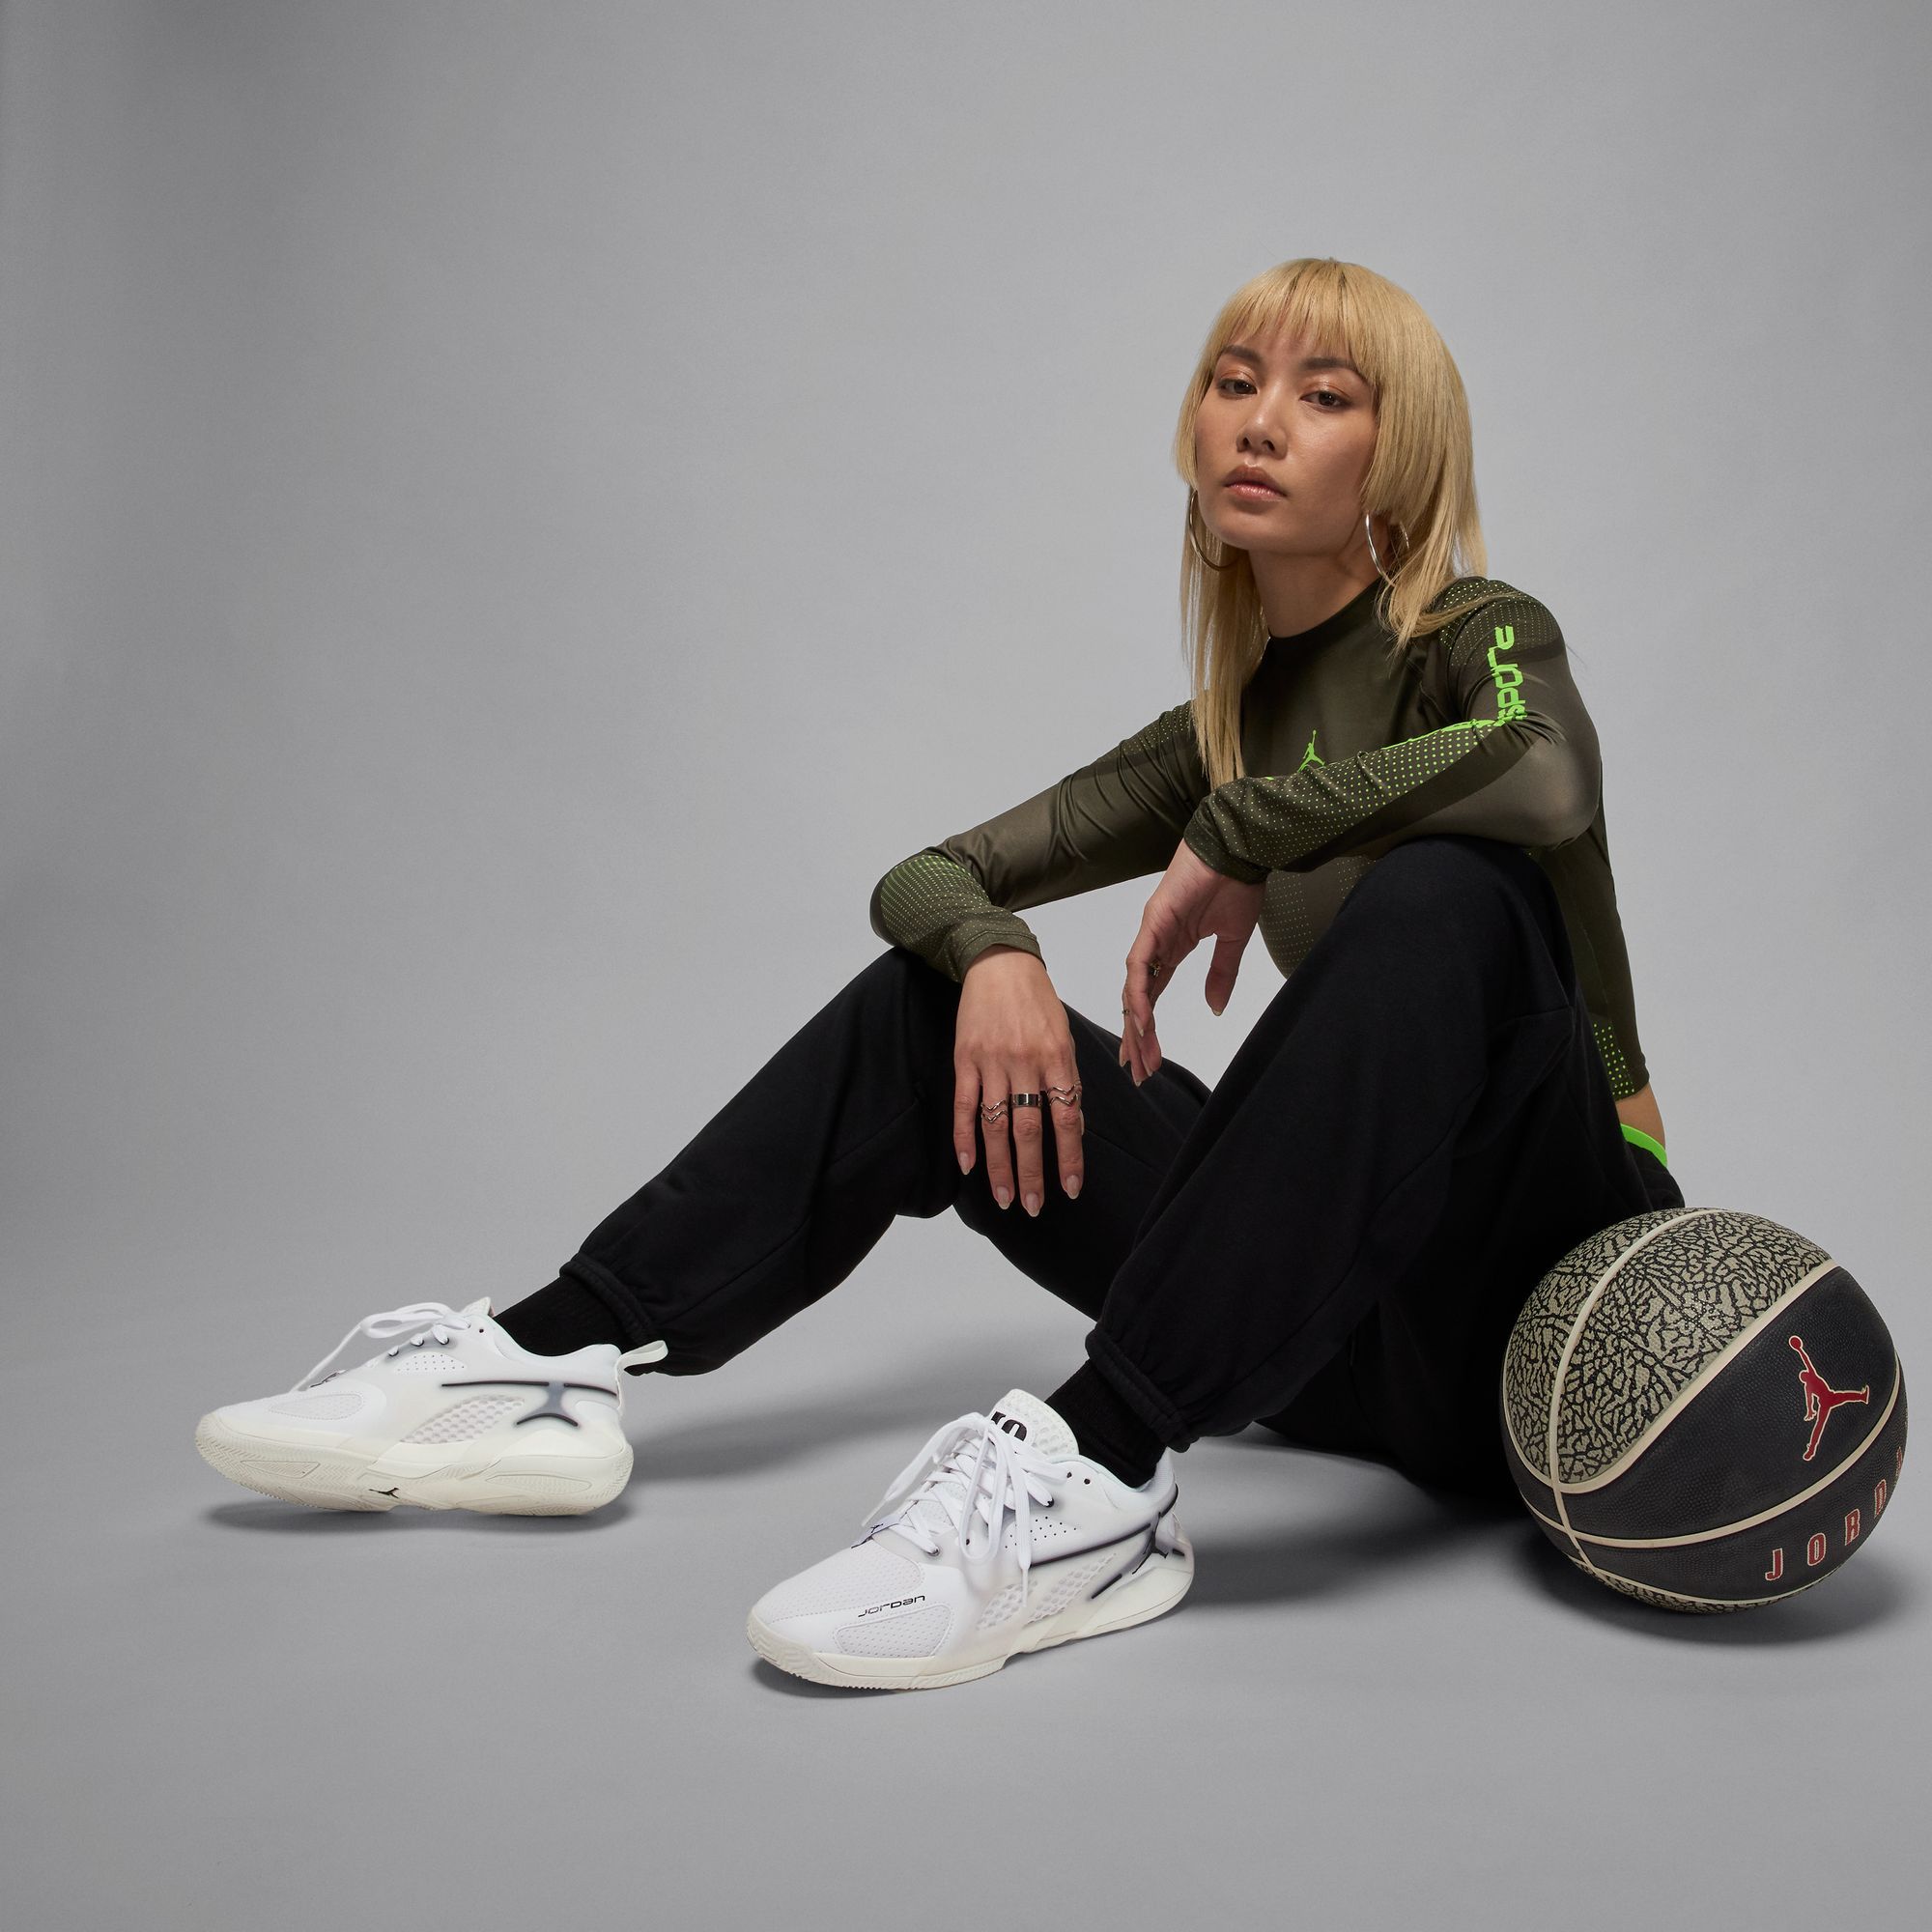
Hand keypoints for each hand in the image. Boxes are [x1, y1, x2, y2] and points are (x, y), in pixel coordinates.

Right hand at [954, 947, 1085, 1216]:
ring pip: (995, 1125)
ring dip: (1000, 1166)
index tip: (1071, 1188)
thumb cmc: (1038, 1002)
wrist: (999, 963)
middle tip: (1031, 1206)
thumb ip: (1067, 1080)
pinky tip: (968, 1165)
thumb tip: (1073, 1127)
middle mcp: (1025, 1062)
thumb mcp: (1064, 1036)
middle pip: (1029, 1129)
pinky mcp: (965, 1059)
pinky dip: (965, 1137)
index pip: (1067, 1118)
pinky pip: (964, 1105)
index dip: (1070, 1157)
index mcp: (1057, 1057)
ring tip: (1004, 1197)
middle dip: (1032, 1173)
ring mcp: (992, 1062)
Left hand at [1120, 839, 1264, 1084]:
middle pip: (1139, 998)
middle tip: (1138, 1071)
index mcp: (1174, 947)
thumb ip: (1221, 974)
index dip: (1149, 1028)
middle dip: (1138, 1036)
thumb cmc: (1237, 883)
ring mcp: (1152, 932)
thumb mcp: (1232, 940)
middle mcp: (1156, 943)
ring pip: (1135, 987)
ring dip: (1136, 1023)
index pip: (1154, 995)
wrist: (1240, 847)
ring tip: (1140, 1055)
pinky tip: (1142, 1020)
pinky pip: (1141, 964)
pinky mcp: (1153, 921)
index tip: (1149, 1059)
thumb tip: (1215, 1007)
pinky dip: (1139, 993)